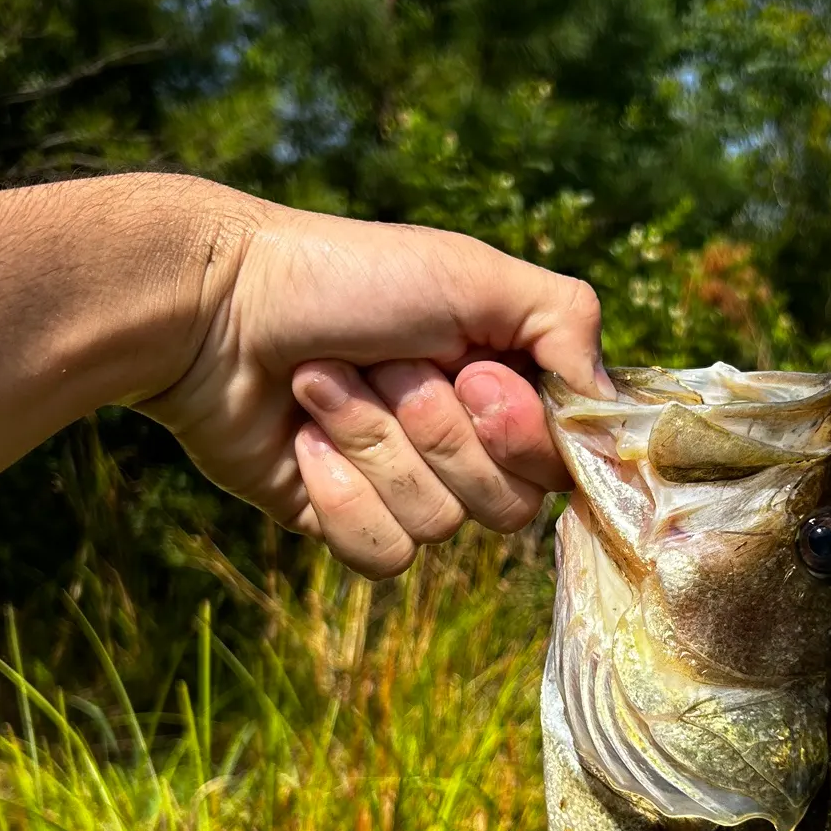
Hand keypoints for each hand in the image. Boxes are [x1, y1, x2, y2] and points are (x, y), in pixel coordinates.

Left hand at [141, 201, 608, 577]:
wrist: (216, 308)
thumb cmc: (350, 278)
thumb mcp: (476, 275)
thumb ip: (568, 325)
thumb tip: (614, 411)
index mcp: (508, 387)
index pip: (562, 461)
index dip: (517, 430)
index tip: (470, 373)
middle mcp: (468, 444)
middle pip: (506, 506)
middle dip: (435, 430)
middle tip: (388, 366)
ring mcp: (406, 488)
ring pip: (437, 525)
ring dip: (373, 444)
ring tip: (325, 385)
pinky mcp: (346, 523)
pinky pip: (382, 555)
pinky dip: (339, 493)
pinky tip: (303, 441)